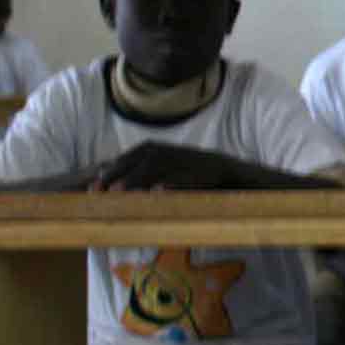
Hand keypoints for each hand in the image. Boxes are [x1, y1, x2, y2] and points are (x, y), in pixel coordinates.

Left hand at [89, 141, 308, 191]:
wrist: (251, 179)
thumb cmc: (213, 183)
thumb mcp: (181, 179)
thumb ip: (158, 181)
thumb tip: (130, 194)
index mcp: (171, 151)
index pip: (136, 156)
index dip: (114, 169)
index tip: (93, 186)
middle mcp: (181, 152)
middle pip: (142, 158)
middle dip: (118, 173)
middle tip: (96, 191)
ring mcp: (196, 161)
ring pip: (162, 166)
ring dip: (138, 178)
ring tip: (119, 193)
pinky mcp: (213, 172)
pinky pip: (191, 178)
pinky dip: (174, 184)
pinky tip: (158, 194)